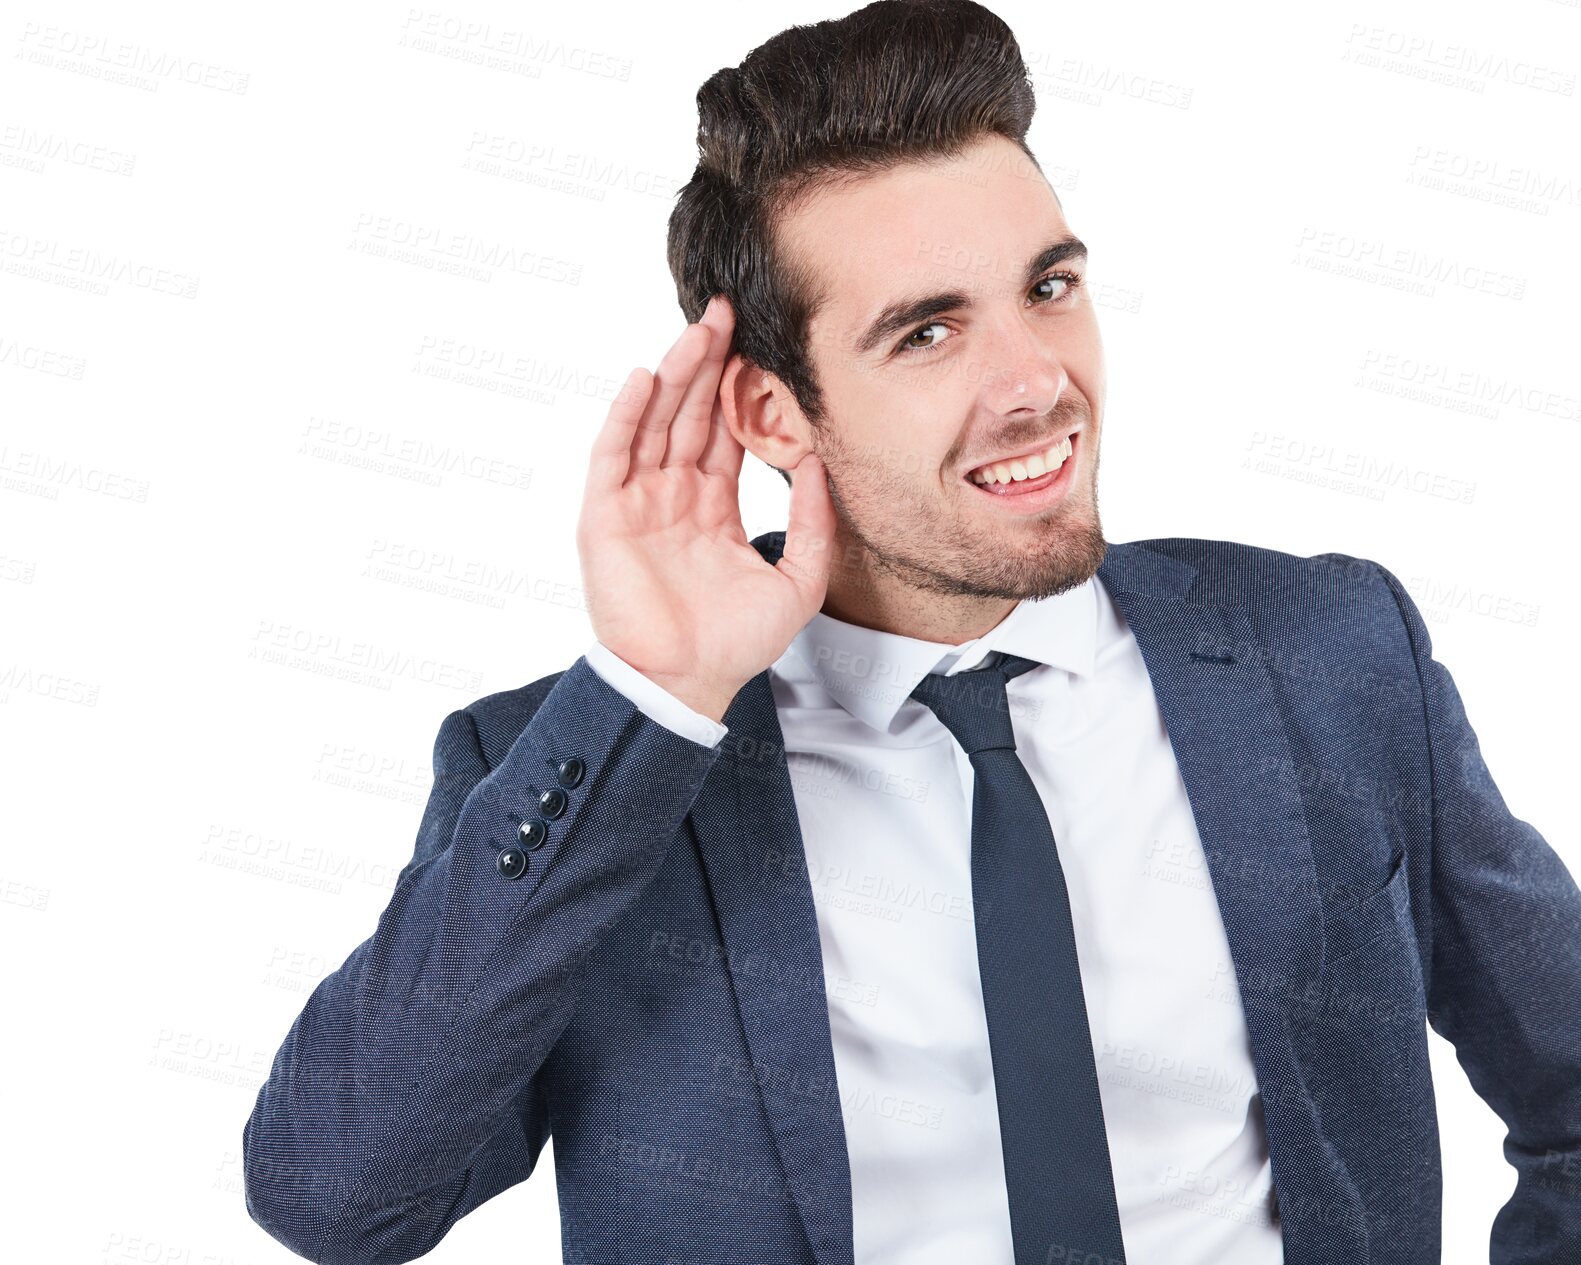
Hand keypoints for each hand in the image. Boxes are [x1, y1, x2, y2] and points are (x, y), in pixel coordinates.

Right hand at [577, 295, 835, 722]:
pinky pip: (612, 455)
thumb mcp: (799, 581)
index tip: (759, 345)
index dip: (738, 390)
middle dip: (707, 362)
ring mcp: (637, 502)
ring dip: (672, 374)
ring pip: (654, 422)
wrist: (688, 683)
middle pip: (688, 413)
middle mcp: (672, 495)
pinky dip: (625, 415)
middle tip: (727, 310)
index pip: (724, 432)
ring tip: (698, 328)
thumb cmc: (737, 643)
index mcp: (712, 506)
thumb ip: (813, 524)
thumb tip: (820, 464)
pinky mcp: (606, 517)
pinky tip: (644, 379)